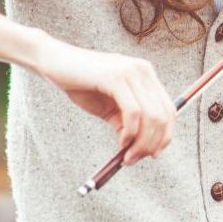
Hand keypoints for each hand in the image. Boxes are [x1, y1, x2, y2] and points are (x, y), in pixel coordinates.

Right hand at [34, 34, 175, 164]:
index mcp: (146, 75)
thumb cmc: (81, 84)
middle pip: (163, 115)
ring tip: (127, 156)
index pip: (169, 109)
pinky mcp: (117, 77)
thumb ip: (126, 123)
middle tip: (135, 159)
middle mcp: (144, 71)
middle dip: (152, 143)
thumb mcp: (109, 107)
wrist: (53, 62)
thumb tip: (140, 149)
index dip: (165, 135)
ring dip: (141, 143)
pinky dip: (130, 133)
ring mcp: (132, 72)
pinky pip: (134, 112)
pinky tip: (121, 142)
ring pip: (152, 116)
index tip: (153, 155)